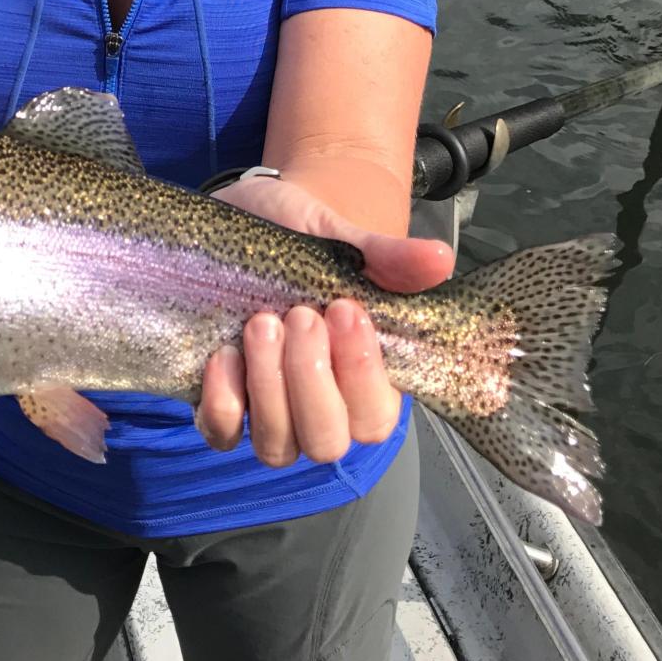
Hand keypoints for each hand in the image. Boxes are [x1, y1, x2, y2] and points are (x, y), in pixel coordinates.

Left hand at [196, 173, 454, 466]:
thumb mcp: (339, 237)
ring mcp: (266, 411)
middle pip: (326, 442)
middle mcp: (317, 405)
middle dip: (312, 381)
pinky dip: (223, 401)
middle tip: (300, 316)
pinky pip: (222, 433)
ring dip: (269, 387)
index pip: (376, 417)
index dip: (362, 376)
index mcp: (360, 377)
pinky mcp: (219, 401)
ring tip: (261, 323)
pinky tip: (224, 353)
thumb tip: (442, 258)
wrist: (238, 214)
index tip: (346, 310)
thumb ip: (387, 258)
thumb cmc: (297, 236)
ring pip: (277, 445)